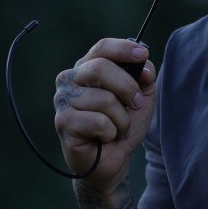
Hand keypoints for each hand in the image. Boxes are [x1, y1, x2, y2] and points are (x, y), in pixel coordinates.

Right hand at [53, 38, 157, 188]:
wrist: (113, 160)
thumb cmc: (122, 124)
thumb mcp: (141, 97)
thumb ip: (144, 76)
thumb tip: (144, 65)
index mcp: (86, 68)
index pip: (101, 48)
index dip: (122, 48)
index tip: (142, 54)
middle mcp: (69, 80)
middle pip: (101, 68)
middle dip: (128, 88)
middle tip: (136, 104)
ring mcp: (63, 100)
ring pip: (105, 100)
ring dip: (121, 119)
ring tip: (116, 128)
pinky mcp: (64, 122)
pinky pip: (99, 122)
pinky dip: (111, 133)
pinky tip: (104, 138)